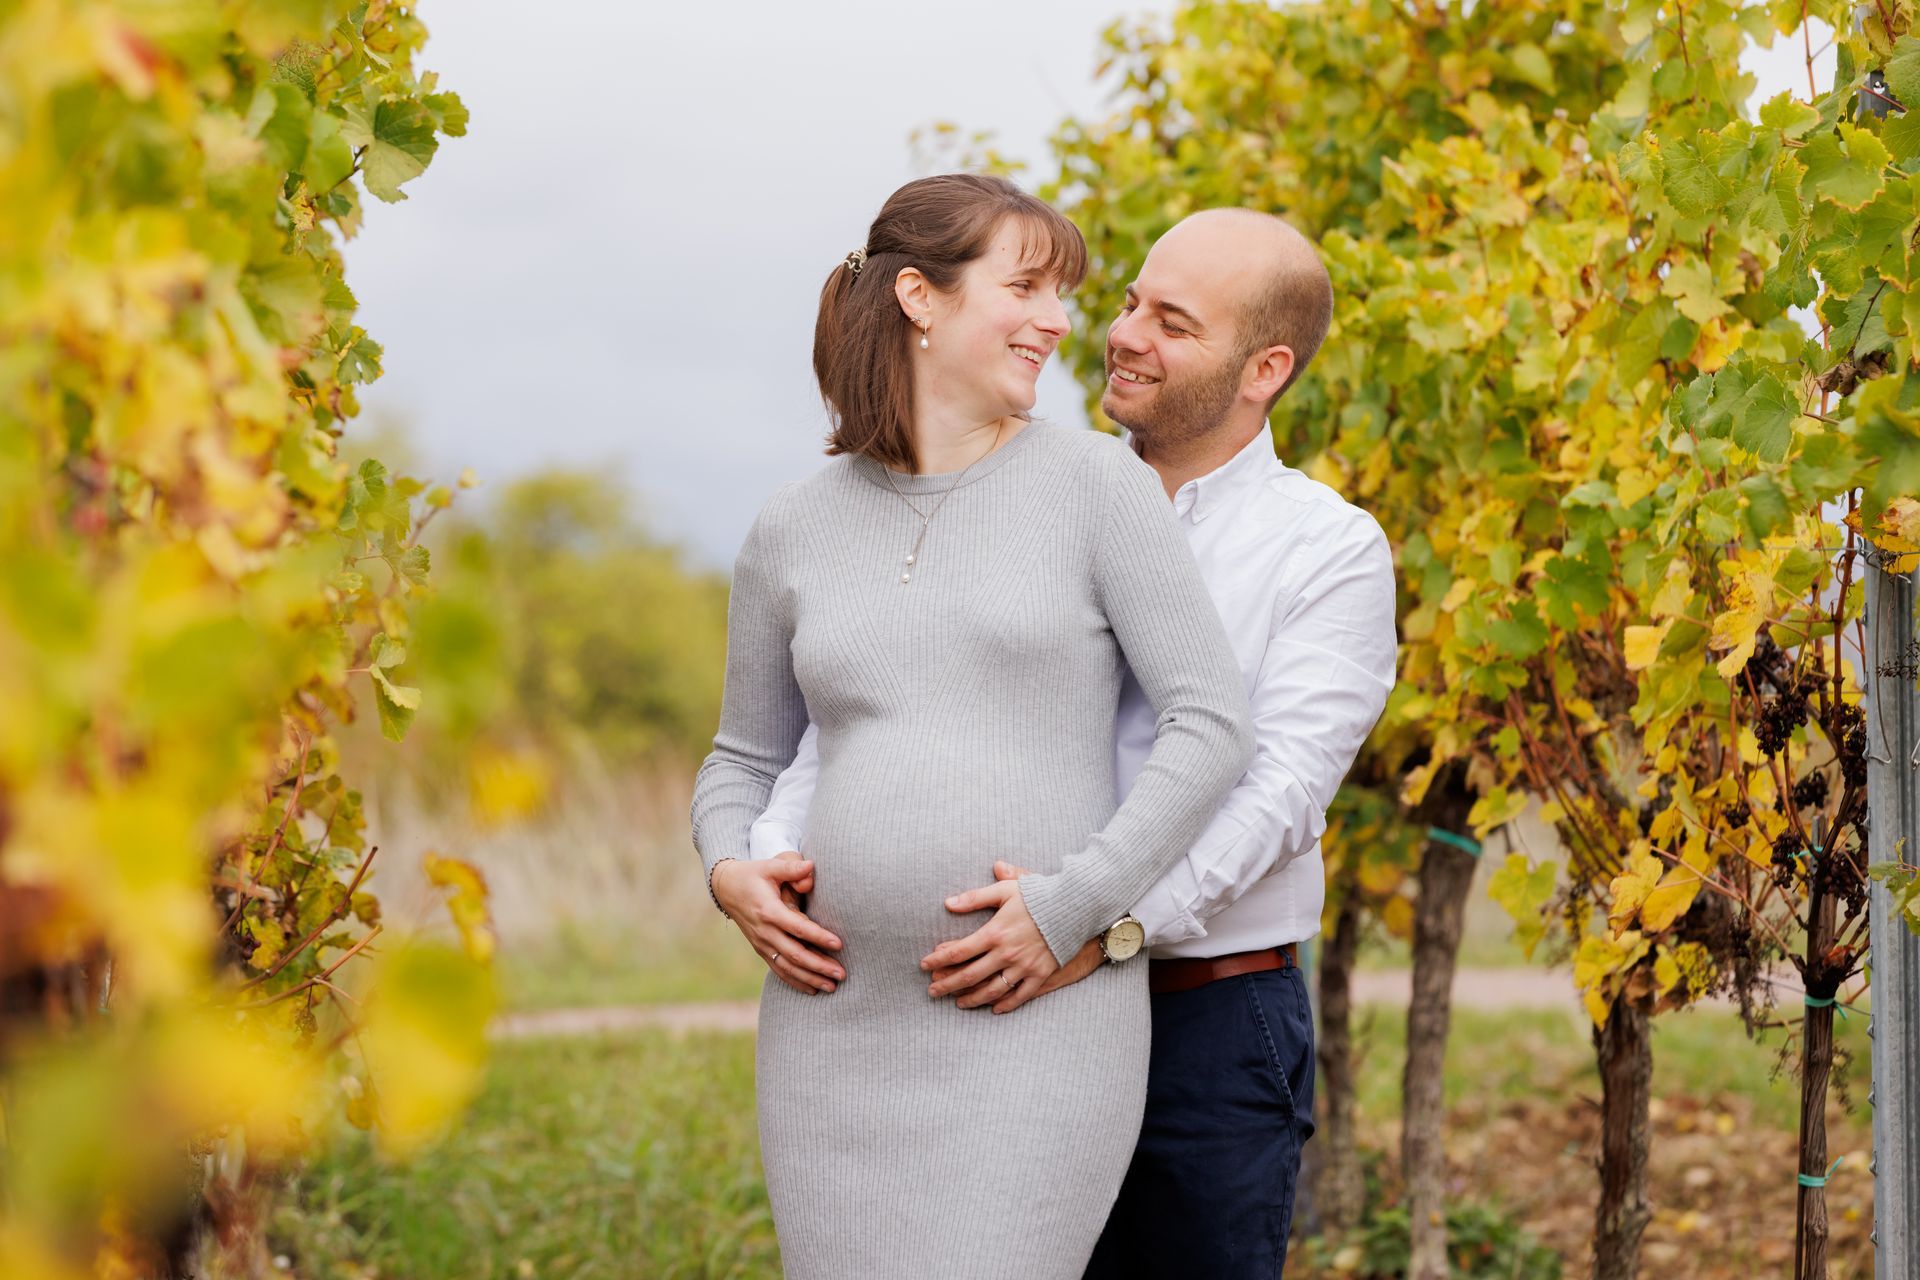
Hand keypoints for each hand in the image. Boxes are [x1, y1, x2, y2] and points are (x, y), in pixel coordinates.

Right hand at [710, 856, 843, 995]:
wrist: (727, 889)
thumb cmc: (754, 875)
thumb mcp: (770, 866)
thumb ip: (790, 867)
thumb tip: (811, 866)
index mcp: (769, 911)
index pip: (798, 928)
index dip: (818, 937)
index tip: (839, 944)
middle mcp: (765, 931)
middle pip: (795, 954)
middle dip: (819, 966)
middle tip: (842, 974)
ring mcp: (761, 943)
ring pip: (787, 967)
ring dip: (810, 978)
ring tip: (832, 986)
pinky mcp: (761, 950)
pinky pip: (779, 969)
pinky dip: (796, 981)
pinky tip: (813, 989)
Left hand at [919, 860, 1059, 1013]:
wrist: (1074, 906)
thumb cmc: (1038, 895)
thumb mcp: (1005, 891)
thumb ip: (975, 897)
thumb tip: (948, 903)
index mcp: (994, 932)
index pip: (958, 951)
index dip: (938, 959)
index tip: (924, 964)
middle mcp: (1006, 953)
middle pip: (969, 975)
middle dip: (947, 985)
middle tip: (932, 991)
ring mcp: (1024, 967)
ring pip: (992, 990)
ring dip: (972, 999)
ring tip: (958, 1003)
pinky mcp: (1040, 975)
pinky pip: (1020, 996)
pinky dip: (1006, 1005)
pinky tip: (994, 1009)